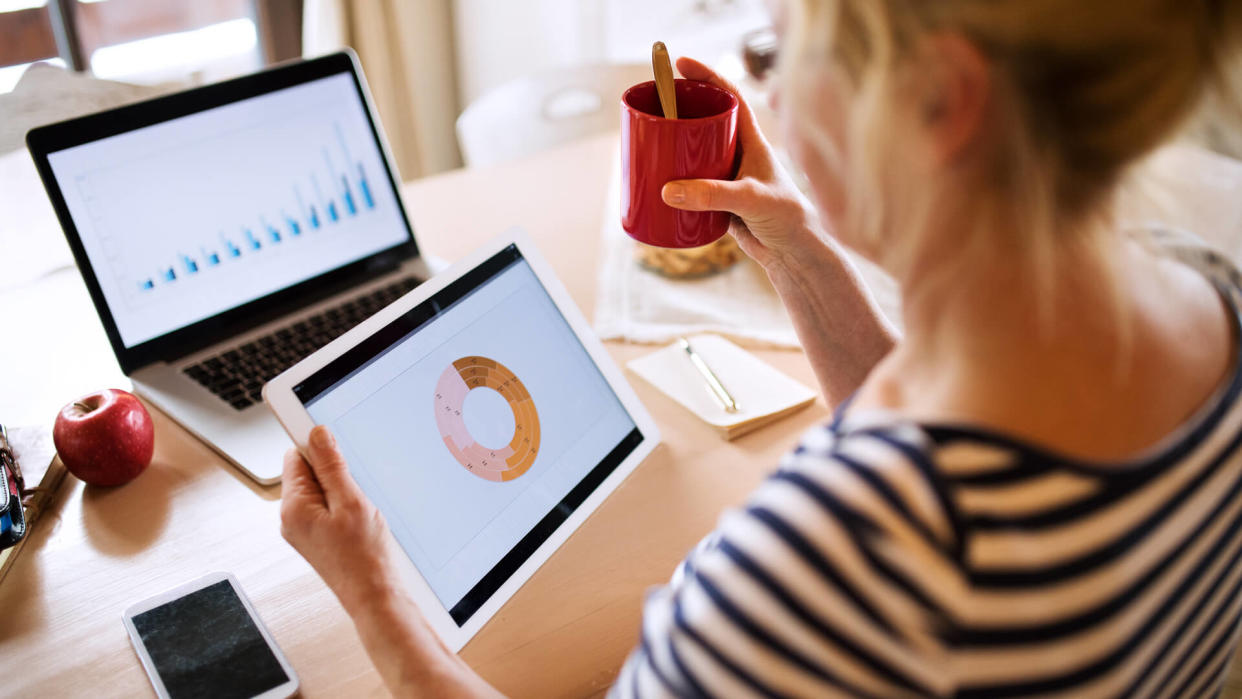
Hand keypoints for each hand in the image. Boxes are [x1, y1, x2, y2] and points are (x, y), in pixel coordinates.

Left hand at [280, 426, 394, 605]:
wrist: (372, 594)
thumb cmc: (363, 557)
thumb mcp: (351, 501)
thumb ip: (331, 466)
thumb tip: (317, 434)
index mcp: (294, 507)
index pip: (296, 456)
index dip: (318, 447)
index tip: (334, 441)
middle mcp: (291, 518)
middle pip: (307, 472)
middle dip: (333, 472)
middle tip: (355, 489)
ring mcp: (302, 529)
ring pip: (319, 490)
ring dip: (340, 490)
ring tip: (359, 510)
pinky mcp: (315, 536)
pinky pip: (325, 507)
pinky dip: (342, 506)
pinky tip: (358, 520)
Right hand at [661, 57, 825, 271]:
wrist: (795, 255)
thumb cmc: (787, 218)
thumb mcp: (751, 199)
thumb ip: (712, 194)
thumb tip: (668, 190)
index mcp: (752, 141)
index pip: (730, 97)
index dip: (707, 76)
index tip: (681, 64)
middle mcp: (738, 154)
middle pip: (705, 123)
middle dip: (680, 111)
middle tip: (653, 106)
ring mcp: (727, 178)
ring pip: (694, 156)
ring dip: (672, 150)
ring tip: (646, 143)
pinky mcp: (718, 203)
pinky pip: (690, 187)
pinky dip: (672, 185)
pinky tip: (654, 185)